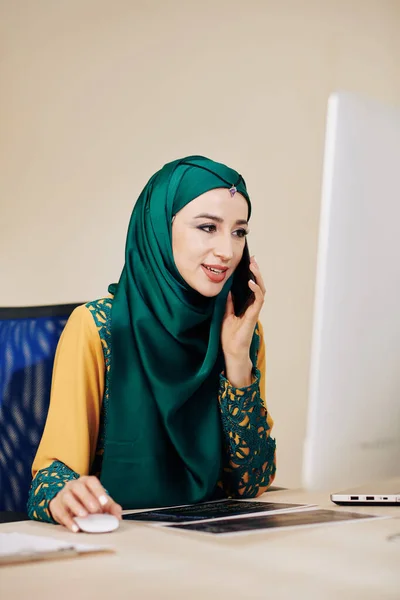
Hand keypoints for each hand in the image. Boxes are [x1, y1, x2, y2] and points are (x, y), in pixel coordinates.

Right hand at [49, 475, 121, 531]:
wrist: (68, 504)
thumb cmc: (88, 502)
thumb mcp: (100, 503)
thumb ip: (111, 508)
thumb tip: (118, 517)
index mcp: (86, 482)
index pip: (92, 482)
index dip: (98, 491)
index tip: (104, 502)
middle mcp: (73, 485)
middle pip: (78, 487)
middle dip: (87, 498)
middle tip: (95, 510)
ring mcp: (63, 494)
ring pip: (67, 497)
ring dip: (76, 507)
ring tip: (84, 516)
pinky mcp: (55, 506)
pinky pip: (60, 512)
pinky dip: (68, 521)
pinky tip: (75, 527)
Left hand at [221, 257, 264, 384]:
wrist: (232, 350)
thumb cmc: (230, 336)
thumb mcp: (226, 314)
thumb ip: (229, 302)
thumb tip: (227, 289)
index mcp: (246, 305)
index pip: (251, 287)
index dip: (251, 275)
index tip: (248, 262)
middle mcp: (252, 306)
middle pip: (258, 285)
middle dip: (256, 272)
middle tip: (252, 260)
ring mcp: (254, 310)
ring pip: (261, 290)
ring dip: (258, 277)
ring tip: (253, 266)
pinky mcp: (254, 315)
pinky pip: (258, 300)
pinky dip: (256, 290)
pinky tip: (251, 282)